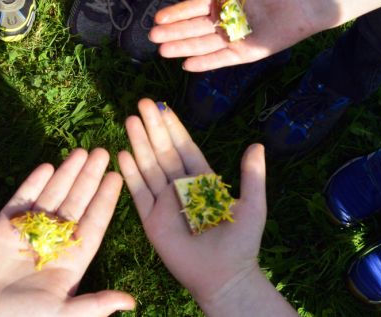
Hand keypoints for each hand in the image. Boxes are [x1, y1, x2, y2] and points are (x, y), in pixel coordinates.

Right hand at [0, 148, 134, 316]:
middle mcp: (52, 242)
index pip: (93, 223)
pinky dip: (34, 182)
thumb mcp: (65, 315)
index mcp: (71, 261)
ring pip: (52, 195)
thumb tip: (132, 302)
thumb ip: (96, 304)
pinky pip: (22, 198)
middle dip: (89, 178)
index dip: (105, 200)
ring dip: (66, 174)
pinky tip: (48, 166)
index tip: (117, 177)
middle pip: (76, 203)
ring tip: (80, 152)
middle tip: (102, 153)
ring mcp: (28, 232)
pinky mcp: (3, 226)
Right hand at [118, 99, 267, 311]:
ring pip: (149, 166)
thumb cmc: (241, 243)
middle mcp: (180, 188)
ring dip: (139, 143)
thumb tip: (257, 145)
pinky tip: (123, 154)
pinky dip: (131, 174)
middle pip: (163, 151)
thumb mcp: (252, 205)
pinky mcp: (151, 220)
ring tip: (130, 119)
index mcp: (202, 181)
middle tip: (142, 102)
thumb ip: (252, 176)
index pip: (185, 147)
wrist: (224, 277)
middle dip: (152, 127)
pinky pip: (139, 193)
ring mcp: (164, 203)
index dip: (173, 127)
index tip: (163, 106)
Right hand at [149, 0, 324, 71]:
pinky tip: (186, 65)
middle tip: (152, 36)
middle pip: (194, 28)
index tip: (158, 16)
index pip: (195, 8)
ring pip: (203, 44)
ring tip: (162, 50)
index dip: (177, 13)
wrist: (304, 2)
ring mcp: (235, 38)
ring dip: (182, 47)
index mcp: (225, 0)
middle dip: (173, 32)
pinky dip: (205, 62)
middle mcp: (227, 21)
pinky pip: (222, 58)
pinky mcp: (246, 53)